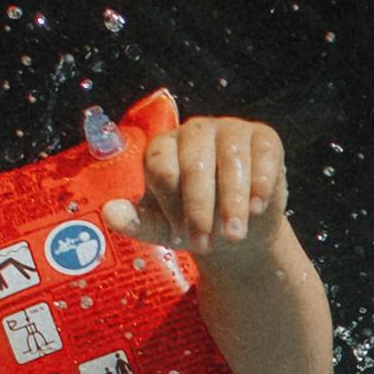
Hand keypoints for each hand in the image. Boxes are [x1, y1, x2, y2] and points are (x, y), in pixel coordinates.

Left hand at [103, 113, 288, 263]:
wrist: (238, 228)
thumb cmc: (194, 223)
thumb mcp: (164, 228)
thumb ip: (137, 222)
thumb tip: (110, 213)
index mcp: (163, 148)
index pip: (162, 167)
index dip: (171, 203)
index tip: (180, 235)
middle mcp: (194, 132)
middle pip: (194, 163)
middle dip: (200, 208)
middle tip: (207, 243)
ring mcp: (230, 130)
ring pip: (230, 158)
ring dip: (233, 201)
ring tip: (235, 234)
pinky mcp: (263, 137)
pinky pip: (263, 153)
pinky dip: (261, 182)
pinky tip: (257, 208)